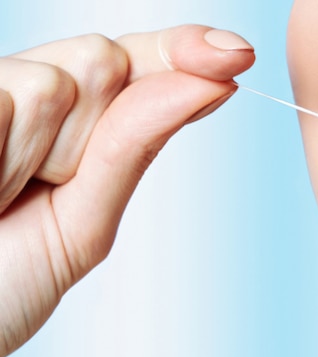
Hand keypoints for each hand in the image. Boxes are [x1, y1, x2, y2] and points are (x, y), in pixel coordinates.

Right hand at [0, 25, 254, 356]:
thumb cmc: (4, 284)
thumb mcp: (83, 224)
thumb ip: (132, 149)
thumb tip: (212, 84)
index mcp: (68, 122)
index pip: (137, 64)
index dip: (184, 51)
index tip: (235, 56)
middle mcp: (28, 92)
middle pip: (104, 58)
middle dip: (93, 130)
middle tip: (44, 186)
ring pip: (55, 82)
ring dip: (37, 155)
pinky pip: (6, 99)